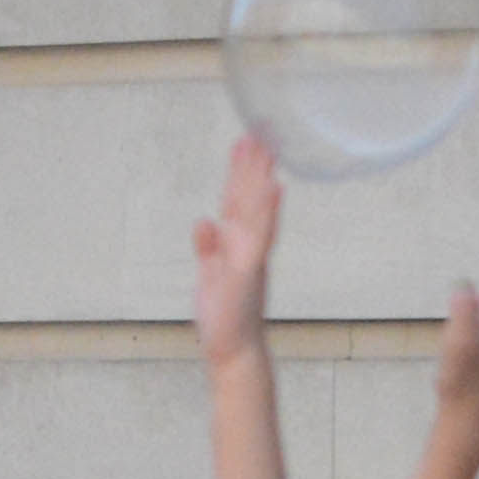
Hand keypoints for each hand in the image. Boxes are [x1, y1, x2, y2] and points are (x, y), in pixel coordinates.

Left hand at [193, 133, 285, 361]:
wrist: (233, 350)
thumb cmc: (225, 315)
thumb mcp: (210, 274)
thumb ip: (207, 247)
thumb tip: (204, 220)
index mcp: (238, 244)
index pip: (239, 199)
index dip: (241, 171)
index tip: (246, 139)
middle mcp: (248, 246)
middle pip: (251, 198)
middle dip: (254, 164)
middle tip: (261, 128)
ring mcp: (250, 257)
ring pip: (256, 210)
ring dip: (260, 178)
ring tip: (266, 147)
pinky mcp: (247, 271)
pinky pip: (259, 237)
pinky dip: (267, 213)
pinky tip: (273, 190)